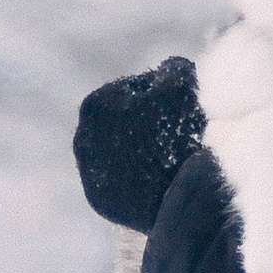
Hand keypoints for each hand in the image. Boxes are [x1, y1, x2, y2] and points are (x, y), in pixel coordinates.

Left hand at [74, 55, 204, 232]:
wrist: (190, 192)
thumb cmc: (187, 128)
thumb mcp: (184, 80)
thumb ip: (171, 68)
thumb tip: (166, 70)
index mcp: (95, 105)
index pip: (131, 92)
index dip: (160, 98)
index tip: (181, 110)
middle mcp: (82, 139)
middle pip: (120, 124)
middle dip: (143, 126)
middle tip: (178, 135)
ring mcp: (88, 175)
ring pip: (118, 155)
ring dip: (138, 154)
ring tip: (171, 161)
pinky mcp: (100, 204)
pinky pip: (120, 185)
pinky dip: (136, 182)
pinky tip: (160, 182)